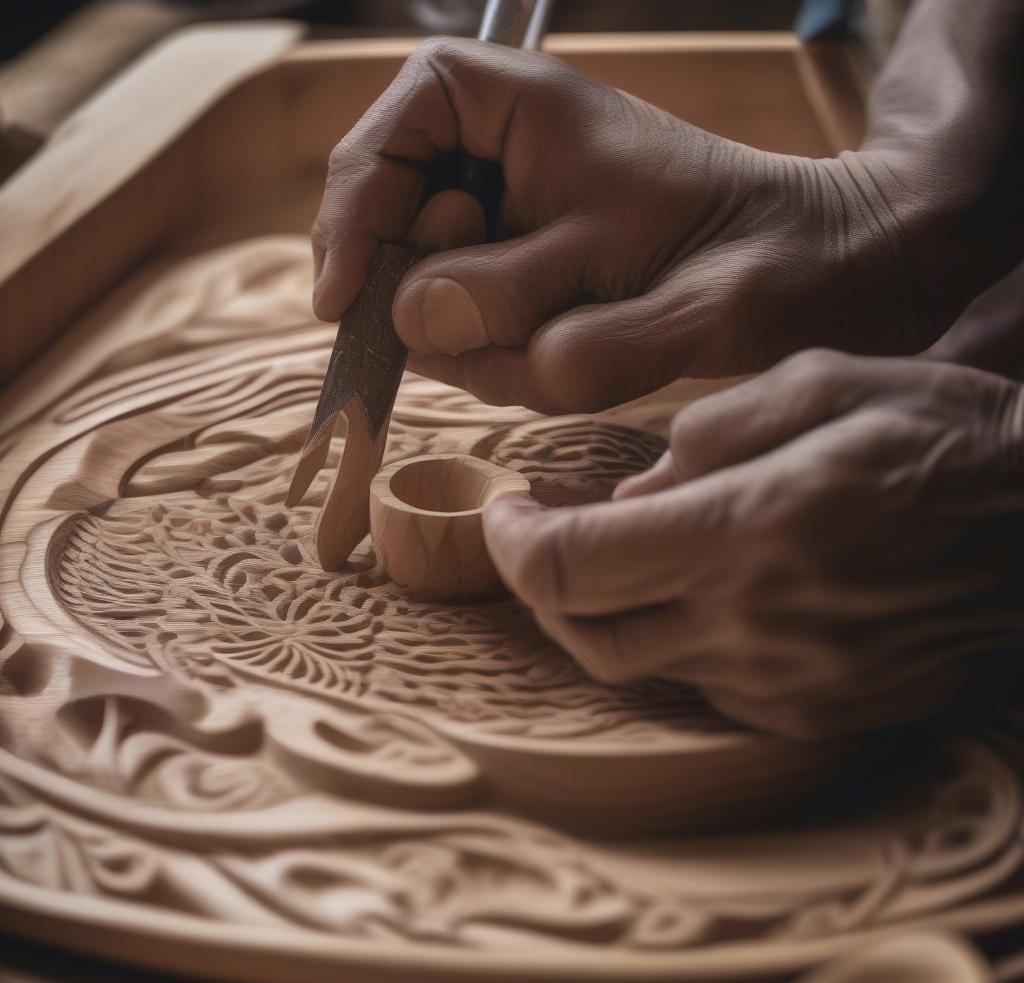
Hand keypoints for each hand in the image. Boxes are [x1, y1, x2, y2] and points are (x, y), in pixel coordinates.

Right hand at [312, 38, 990, 414]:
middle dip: (435, 302)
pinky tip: (583, 353)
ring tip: (586, 336)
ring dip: (492, 349)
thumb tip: (415, 321)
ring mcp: (511, 233)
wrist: (814, 280)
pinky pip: (477, 345)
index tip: (342, 301)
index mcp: (520, 115)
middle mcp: (502, 168)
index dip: (351, 209)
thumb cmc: (750, 256)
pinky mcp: (525, 288)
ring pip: (433, 306)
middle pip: (394, 230)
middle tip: (515, 332)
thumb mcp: (649, 283)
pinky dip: (516, 370)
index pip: (389, 130)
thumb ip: (528, 306)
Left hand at [482, 350, 1023, 737]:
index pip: (571, 564)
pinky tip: (700, 598)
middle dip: (537, 585)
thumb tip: (633, 491)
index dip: (511, 543)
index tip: (505, 510)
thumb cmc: (946, 437)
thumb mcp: (824, 383)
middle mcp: (756, 624)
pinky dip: (675, 643)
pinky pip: (708, 690)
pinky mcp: (818, 713)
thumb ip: (709, 433)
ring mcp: (788, 683)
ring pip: (639, 667)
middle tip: (537, 537)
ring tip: (618, 557)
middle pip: (583, 632)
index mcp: (750, 530)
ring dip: (603, 612)